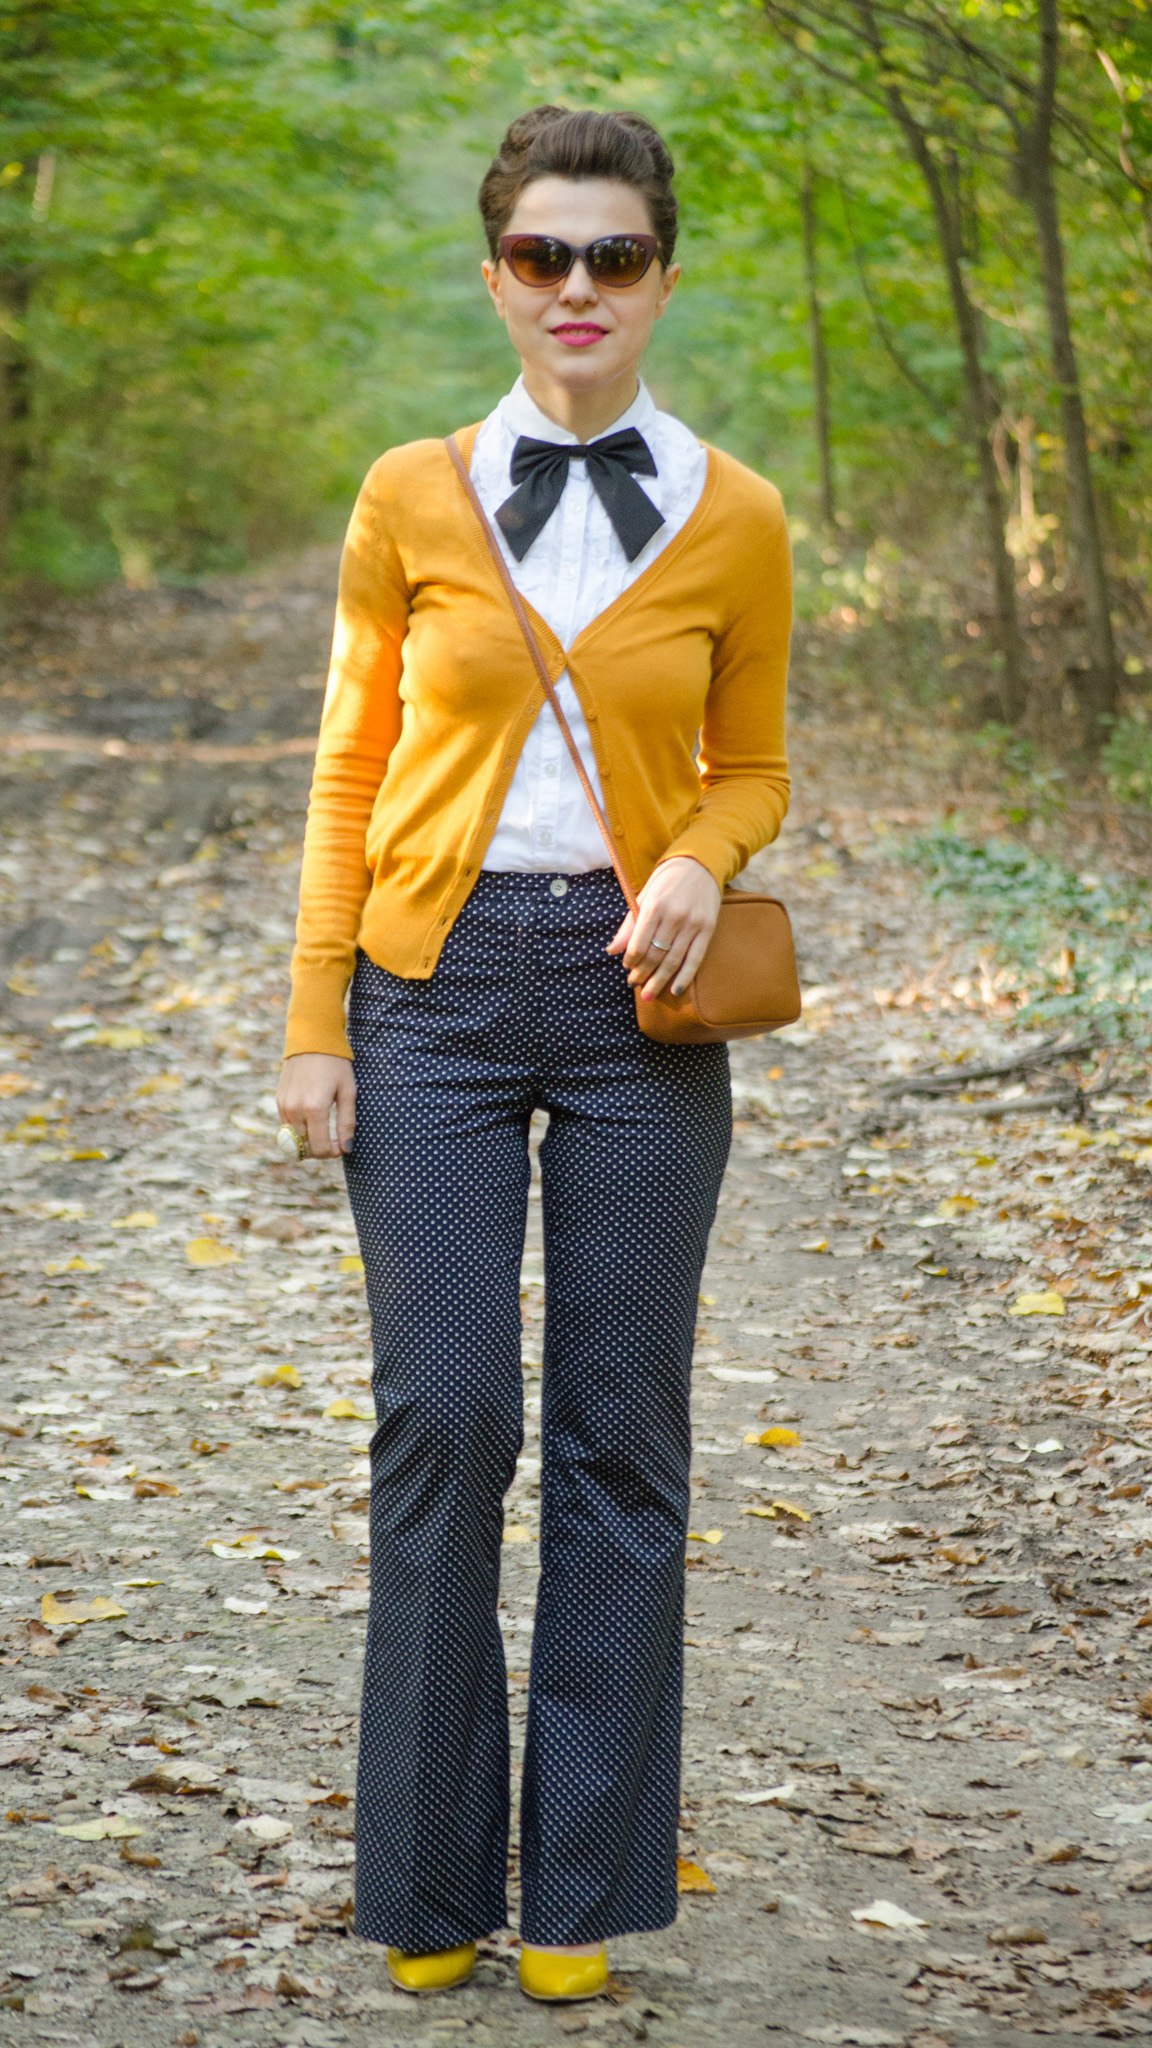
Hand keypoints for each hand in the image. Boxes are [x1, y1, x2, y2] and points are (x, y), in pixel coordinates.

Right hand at [276, 1054, 355, 1158]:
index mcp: (314, 1108)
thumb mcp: (348, 1091)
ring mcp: (284, 1105)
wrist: (312, 1039)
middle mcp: (295, 1109)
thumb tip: (347, 1148)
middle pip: (303, 1148)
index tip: (341, 1146)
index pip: (319, 1148)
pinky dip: (298, 1131)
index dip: (332, 1153)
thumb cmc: (336, 1064)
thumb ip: (347, 1122)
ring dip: (307, 1142)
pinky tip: (312, 1121)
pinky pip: (286, 1127)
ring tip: (324, 1132)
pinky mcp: (279, 1100)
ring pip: (292, 1140)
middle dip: (320, 1150)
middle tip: (334, 1141)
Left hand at [606, 856, 721, 1001]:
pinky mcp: (708, 929)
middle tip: (634, 984)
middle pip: (655, 955)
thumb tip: (611, 951)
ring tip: (649, 994)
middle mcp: (674, 917)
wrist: (699, 865)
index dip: (631, 960)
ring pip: (673, 960)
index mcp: (654, 907)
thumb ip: (628, 925)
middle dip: (642, 973)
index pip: (638, 943)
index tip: (627, 968)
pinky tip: (675, 990)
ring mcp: (692, 924)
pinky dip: (685, 977)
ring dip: (659, 980)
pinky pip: (695, 959)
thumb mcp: (643, 897)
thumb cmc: (666, 882)